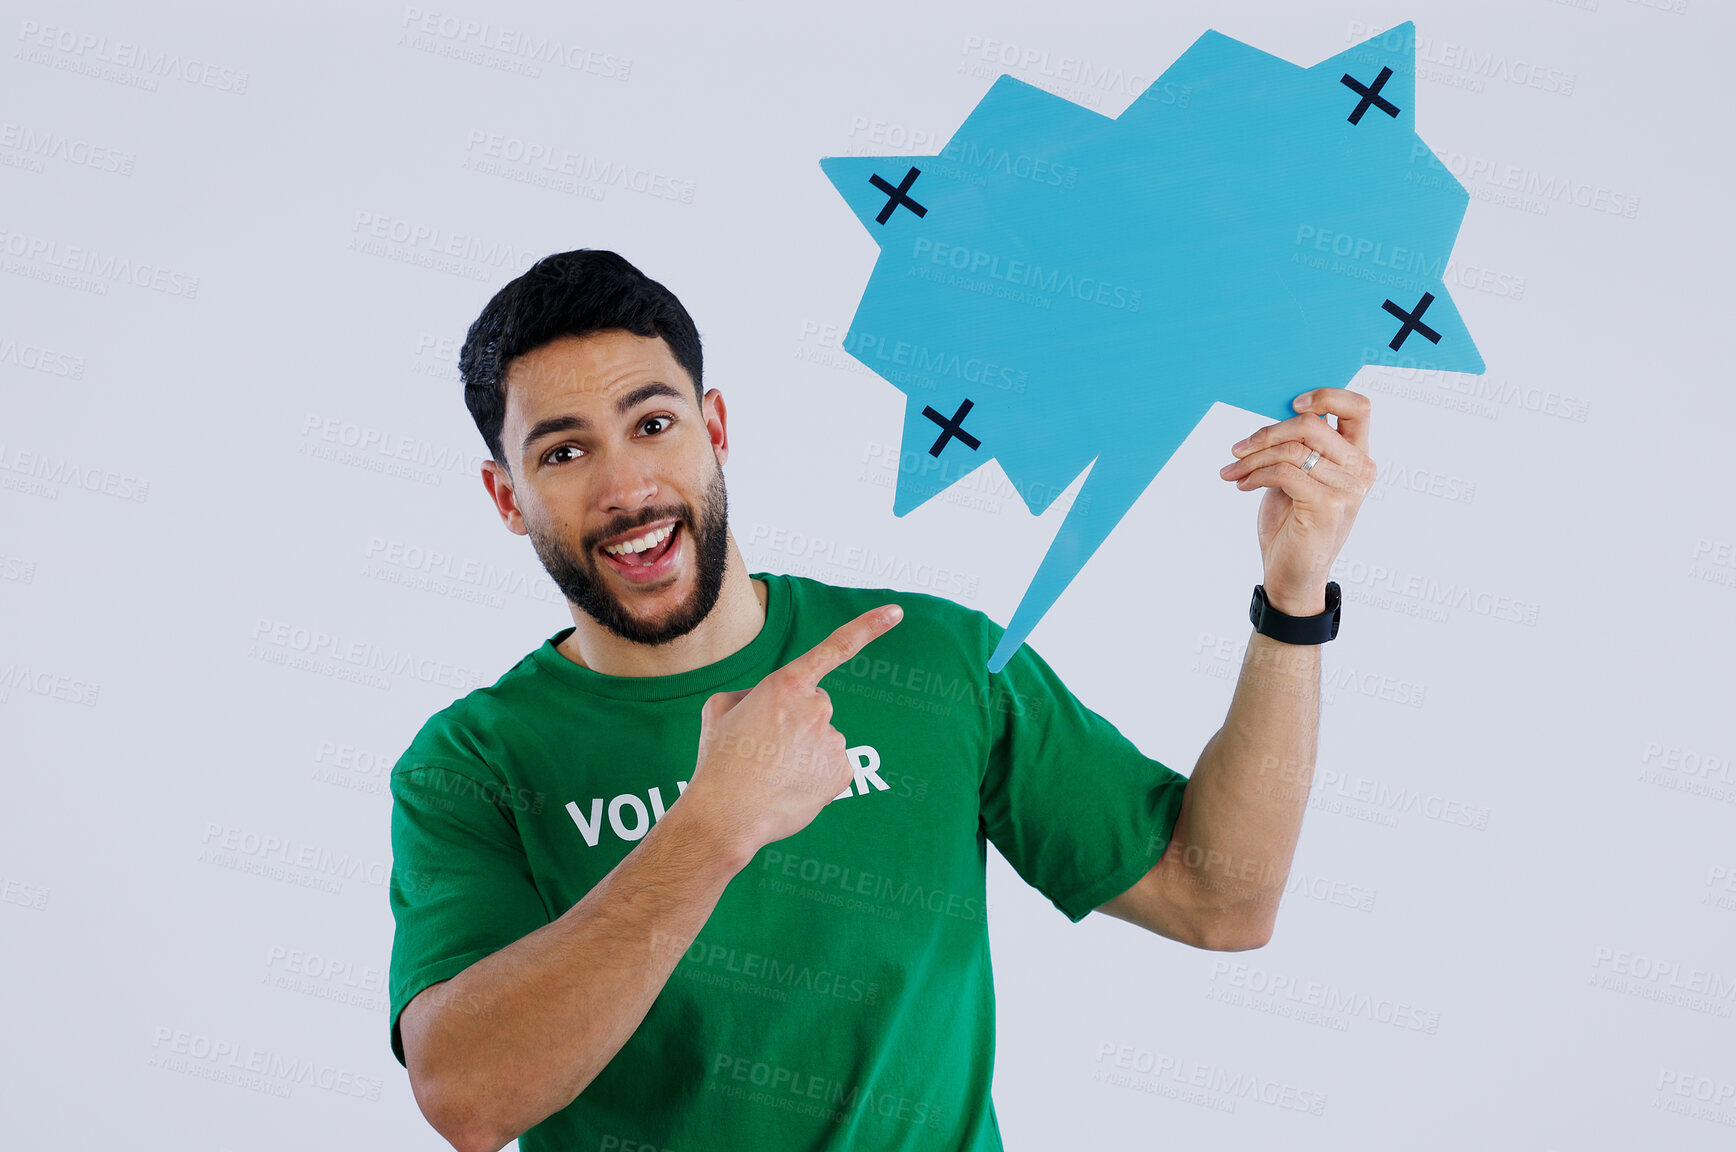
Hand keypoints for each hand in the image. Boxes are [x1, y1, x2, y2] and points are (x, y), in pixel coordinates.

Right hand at [685, 603, 903, 860]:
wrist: (726, 815)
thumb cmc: (719, 762)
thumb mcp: (720, 709)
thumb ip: (752, 693)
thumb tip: (767, 701)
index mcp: (787, 684)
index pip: (835, 648)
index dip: (868, 627)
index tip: (896, 612)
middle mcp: (817, 707)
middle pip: (815, 705)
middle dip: (795, 721)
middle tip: (763, 748)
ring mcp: (834, 740)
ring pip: (822, 739)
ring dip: (802, 752)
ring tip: (771, 773)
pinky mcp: (844, 772)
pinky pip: (832, 765)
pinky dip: (815, 775)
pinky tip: (790, 787)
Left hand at [1218, 388, 1376, 614]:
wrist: (1292, 575)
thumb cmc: (1293, 524)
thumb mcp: (1297, 477)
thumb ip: (1298, 447)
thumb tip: (1273, 417)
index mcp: (1358, 456)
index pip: (1358, 407)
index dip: (1326, 395)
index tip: (1292, 404)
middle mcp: (1360, 469)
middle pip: (1312, 424)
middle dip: (1266, 433)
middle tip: (1237, 449)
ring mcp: (1347, 489)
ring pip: (1291, 449)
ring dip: (1252, 458)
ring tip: (1232, 470)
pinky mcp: (1327, 506)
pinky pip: (1283, 473)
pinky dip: (1254, 475)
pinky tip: (1242, 485)